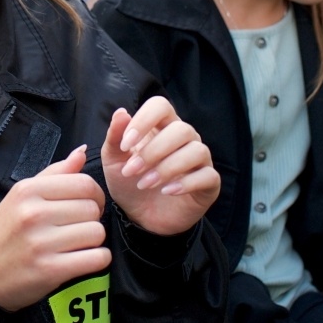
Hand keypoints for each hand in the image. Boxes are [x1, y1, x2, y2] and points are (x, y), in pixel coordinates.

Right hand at [0, 144, 110, 310]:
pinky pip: (96, 258)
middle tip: (78, 227)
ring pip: (97, 232)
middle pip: (92, 208)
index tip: (87, 205)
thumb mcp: (21, 197)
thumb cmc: (6, 233)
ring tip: (77, 244)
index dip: (95, 195)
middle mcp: (33, 213)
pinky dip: (97, 259)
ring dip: (93, 240)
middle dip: (92, 218)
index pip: (84, 183)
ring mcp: (41, 243)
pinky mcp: (50, 270)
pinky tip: (83, 259)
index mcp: (27, 190)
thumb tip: (81, 152)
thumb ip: (54, 174)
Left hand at [102, 98, 219, 235]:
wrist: (141, 217)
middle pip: (180, 129)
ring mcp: (200, 160)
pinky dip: (186, 183)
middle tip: (132, 171)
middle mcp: (185, 138)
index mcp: (161, 126)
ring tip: (145, 184)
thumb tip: (121, 112)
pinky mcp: (209, 183)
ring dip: (168, 167)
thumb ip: (115, 137)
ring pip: (196, 150)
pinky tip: (167, 191)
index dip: (143, 120)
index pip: (160, 106)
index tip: (125, 145)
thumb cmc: (129, 182)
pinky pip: (207, 175)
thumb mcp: (114, 161)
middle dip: (153, 151)